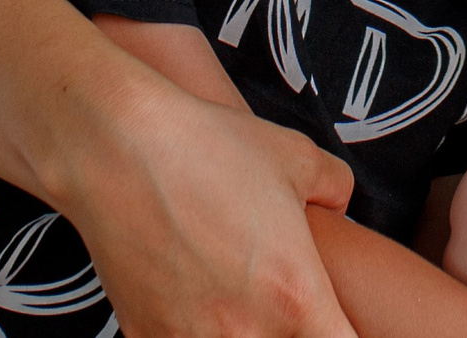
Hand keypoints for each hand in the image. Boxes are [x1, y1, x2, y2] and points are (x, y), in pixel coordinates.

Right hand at [52, 81, 358, 337]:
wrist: (119, 147)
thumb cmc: (213, 147)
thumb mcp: (299, 157)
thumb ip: (335, 190)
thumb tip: (340, 205)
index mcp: (298, 296)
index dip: (348, 334)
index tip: (338, 320)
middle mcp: (248, 333)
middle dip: (292, 333)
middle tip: (279, 300)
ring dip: (243, 333)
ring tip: (233, 299)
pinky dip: (194, 331)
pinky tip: (193, 303)